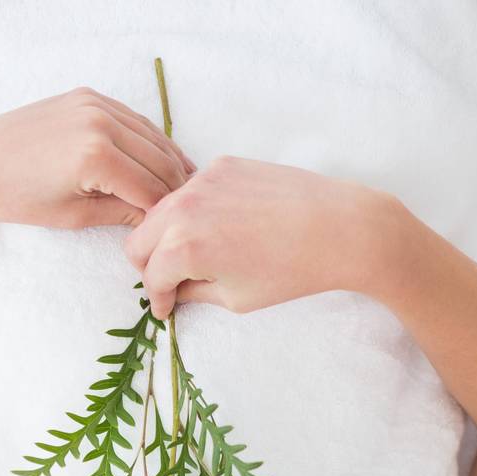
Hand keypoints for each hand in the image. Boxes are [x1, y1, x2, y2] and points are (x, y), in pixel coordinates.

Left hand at [0, 86, 196, 231]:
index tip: (180, 229)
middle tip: (189, 210)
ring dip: (169, 160)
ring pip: (149, 135)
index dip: (167, 212)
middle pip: (157, 158)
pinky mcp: (86, 96)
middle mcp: (99, 121)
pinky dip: (148, 139)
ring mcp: (93, 103)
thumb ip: (119, 213)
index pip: (150, 188)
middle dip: (175, 185)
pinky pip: (131, 119)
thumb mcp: (73, 216)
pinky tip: (159, 159)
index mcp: (96, 156)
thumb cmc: (19, 198)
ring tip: (183, 186)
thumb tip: (153, 219)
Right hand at [123, 155, 390, 318]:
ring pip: (161, 212)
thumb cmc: (289, 271)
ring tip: (195, 258)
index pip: (151, 277)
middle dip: (149, 266)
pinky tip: (219, 230)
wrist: (337, 228)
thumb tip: (177, 291)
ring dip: (167, 237)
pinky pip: (190, 192)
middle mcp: (184, 208)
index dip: (158, 300)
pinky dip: (192, 213)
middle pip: (139, 240)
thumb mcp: (235, 298)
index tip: (167, 309)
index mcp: (183, 248)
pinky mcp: (223, 165)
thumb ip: (195, 293)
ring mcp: (202, 182)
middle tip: (170, 283)